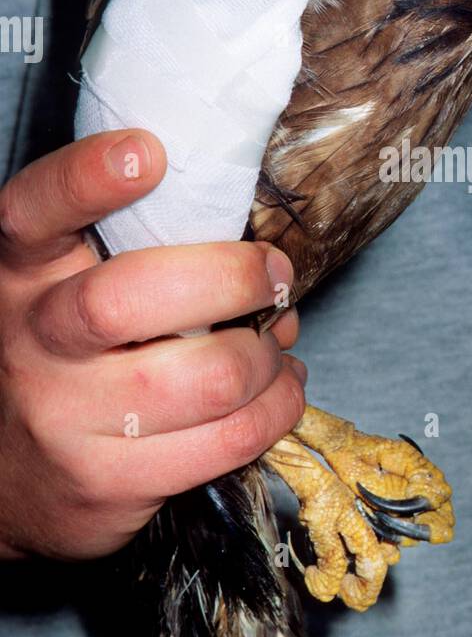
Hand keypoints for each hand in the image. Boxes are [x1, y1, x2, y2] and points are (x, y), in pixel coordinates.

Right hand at [0, 130, 305, 560]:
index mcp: (21, 274)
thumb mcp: (63, 291)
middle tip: (274, 272)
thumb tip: (256, 249)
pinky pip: (226, 441)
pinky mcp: (108, 481)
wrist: (8, 482)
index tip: (149, 154)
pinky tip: (280, 392)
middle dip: (231, 277)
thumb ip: (129, 251)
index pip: (34, 213)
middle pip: (131, 299)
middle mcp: (33, 341)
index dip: (86, 179)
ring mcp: (66, 418)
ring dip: (268, 358)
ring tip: (277, 345)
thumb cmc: (65, 361)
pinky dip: (275, 410)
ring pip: (205, 378)